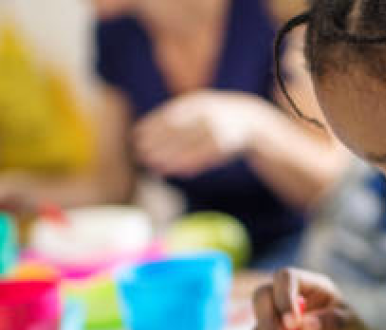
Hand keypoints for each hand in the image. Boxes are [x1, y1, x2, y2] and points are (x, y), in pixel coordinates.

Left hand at [133, 90, 271, 176]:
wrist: (249, 119)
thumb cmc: (214, 115)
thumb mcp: (197, 107)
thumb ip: (175, 117)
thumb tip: (142, 132)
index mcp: (198, 103)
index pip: (170, 115)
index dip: (151, 125)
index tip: (136, 135)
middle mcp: (207, 115)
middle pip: (177, 131)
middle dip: (157, 143)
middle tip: (140, 153)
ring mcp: (217, 130)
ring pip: (188, 146)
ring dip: (169, 157)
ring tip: (153, 165)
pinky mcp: (224, 146)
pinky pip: (201, 157)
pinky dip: (186, 164)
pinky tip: (173, 170)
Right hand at [250, 268, 375, 329]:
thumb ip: (332, 324)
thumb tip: (306, 324)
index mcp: (311, 286)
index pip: (286, 278)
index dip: (283, 297)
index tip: (292, 324)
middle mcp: (289, 298)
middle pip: (262, 297)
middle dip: (268, 323)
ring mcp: (278, 320)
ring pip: (259, 327)